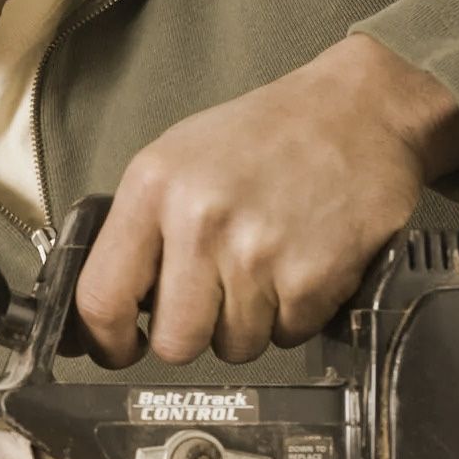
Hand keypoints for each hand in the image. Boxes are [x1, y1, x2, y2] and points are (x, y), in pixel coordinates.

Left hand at [75, 34, 458, 367]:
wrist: (357, 111)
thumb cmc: (263, 136)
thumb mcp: (175, 160)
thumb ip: (138, 229)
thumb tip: (111, 306)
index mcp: (154, 189)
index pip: (101, 298)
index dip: (108, 340)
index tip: (120, 348)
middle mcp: (201, 222)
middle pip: (175, 342)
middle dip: (192, 332)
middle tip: (211, 299)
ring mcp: (258, 254)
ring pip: (236, 346)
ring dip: (249, 322)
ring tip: (263, 266)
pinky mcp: (314, 278)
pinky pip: (289, 335)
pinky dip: (294, 313)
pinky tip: (299, 265)